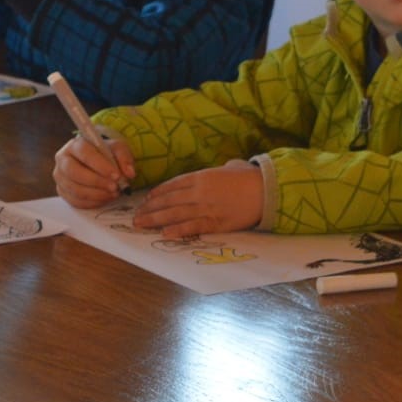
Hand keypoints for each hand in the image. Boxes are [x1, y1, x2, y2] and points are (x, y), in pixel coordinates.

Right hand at [53, 129, 134, 208]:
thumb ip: (124, 158)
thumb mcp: (117, 149)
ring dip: (97, 194)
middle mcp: (63, 160)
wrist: (97, 161)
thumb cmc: (105, 153)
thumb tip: (129, 173)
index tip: (116, 175)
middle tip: (115, 187)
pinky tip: (105, 198)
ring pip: (75, 189)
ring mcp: (60, 177)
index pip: (84, 154)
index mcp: (75, 145)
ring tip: (114, 193)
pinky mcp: (62, 192)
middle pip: (75, 173)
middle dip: (97, 182)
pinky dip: (93, 202)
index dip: (100, 166)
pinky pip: (75, 201)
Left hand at [133, 159, 264, 237]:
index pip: (172, 185)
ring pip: (175, 214)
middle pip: (168, 201)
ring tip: (141, 224)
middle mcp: (199, 192)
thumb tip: (215, 173)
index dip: (157, 193)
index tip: (146, 200)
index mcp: (202, 177)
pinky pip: (192, 227)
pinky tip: (164, 233)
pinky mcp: (215, 222)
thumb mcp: (230, 168)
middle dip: (150, 208)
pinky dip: (177, 230)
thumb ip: (217, 171)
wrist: (266, 191)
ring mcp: (206, 208)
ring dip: (155, 220)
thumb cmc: (249, 177)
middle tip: (135, 216)